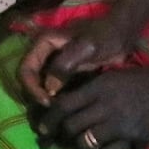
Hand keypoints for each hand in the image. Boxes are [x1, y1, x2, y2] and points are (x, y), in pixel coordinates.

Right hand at [18, 0, 148, 105]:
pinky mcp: (64, 72)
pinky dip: (54, 99)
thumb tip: (49, 88)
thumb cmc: (105, 36)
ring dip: (43, 100)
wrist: (122, 34)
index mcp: (44, 42)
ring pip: (38, 85)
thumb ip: (65, 65)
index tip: (47, 102)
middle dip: (35, 97)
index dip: (32, 88)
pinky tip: (64, 109)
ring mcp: (53, 62)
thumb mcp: (86, 48)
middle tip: (51, 112)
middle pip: (28, 79)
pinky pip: (51, 87)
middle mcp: (44, 52)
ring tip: (57, 114)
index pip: (26, 69)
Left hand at [37, 64, 148, 148]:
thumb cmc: (138, 80)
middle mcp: (107, 106)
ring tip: (75, 146)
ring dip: (76, 146)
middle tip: (55, 139)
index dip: (48, 119)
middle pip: (71, 126)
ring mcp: (122, 125)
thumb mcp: (111, 76)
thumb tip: (59, 105)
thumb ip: (88, 90)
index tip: (41, 128)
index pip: (64, 105)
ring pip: (85, 142)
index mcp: (99, 87)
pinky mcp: (135, 140)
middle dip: (59, 135)